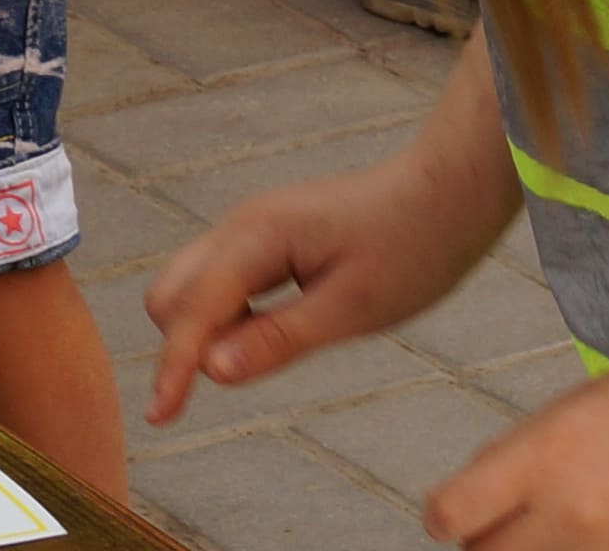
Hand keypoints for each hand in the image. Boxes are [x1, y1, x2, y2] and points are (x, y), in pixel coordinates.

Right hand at [141, 126, 518, 425]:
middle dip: (182, 343)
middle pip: (171, 294)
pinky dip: (228, 316)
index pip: (193, 310)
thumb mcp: (353, 308)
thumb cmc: (413, 245)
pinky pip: (221, 283)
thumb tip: (211, 373)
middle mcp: (241, 226)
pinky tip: (275, 331)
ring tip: (274, 350)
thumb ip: (278, 339)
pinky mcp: (266, 239)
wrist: (449, 190)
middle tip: (245, 374)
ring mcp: (251, 229)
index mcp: (258, 236)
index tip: (159, 419)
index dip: (173, 368)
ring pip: (191, 288)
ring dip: (205, 330)